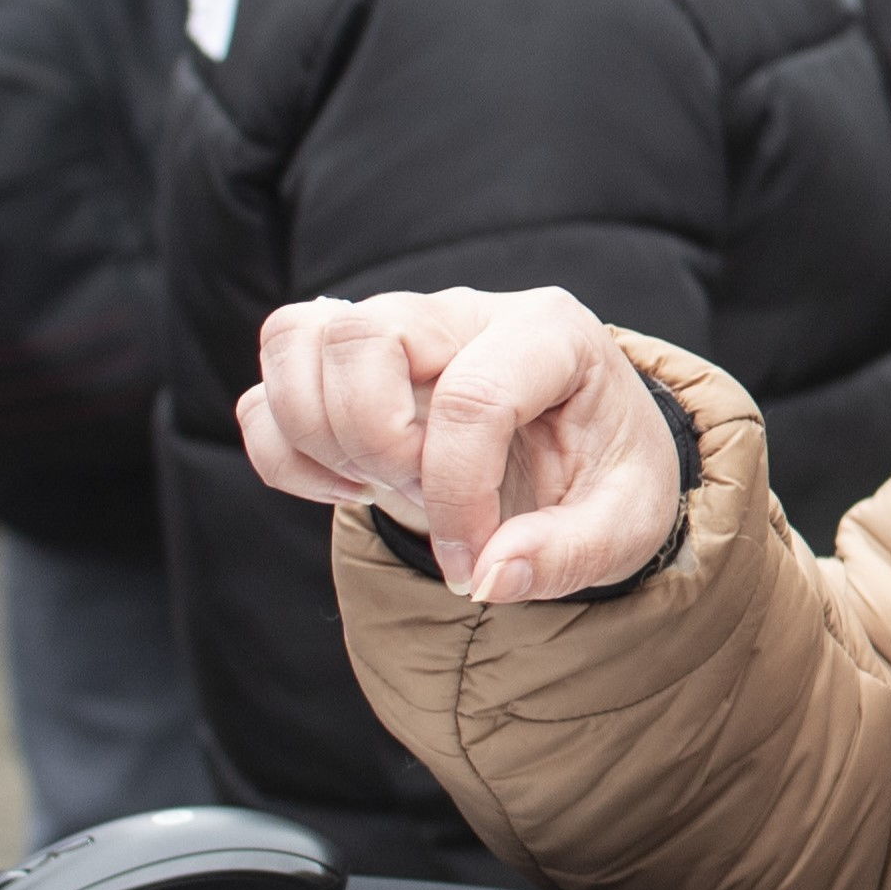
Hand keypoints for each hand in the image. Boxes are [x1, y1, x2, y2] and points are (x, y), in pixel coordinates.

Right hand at [238, 287, 682, 601]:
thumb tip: (488, 577)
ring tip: (380, 486)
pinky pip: (266, 390)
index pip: (473, 396)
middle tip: (422, 499)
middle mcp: (464, 311)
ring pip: (298, 340)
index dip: (459, 495)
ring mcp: (395, 325)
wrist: (580, 453)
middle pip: (364, 335)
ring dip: (319, 437)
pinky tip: (348, 485)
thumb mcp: (624, 525)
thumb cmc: (605, 475)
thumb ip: (566, 554)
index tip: (473, 563)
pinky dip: (284, 451)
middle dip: (376, 441)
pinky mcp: (344, 362)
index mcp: (549, 333)